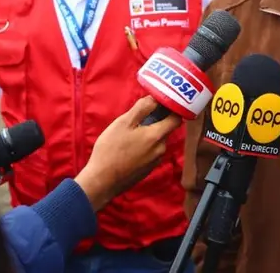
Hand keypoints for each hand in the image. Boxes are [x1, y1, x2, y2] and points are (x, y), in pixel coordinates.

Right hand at [74, 96, 180, 211]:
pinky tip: (128, 147)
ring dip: (148, 134)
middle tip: (139, 117)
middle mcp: (161, 149)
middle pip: (165, 130)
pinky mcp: (147, 170)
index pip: (177, 119)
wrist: (102, 181)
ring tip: (130, 133)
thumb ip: (142, 108)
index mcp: (157, 136)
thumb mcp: (124, 123)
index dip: (173, 109)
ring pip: (157, 141)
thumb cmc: (111, 149)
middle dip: (156, 121)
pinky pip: (151, 152)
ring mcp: (155, 161)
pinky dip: (144, 146)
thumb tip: (156, 98)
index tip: (164, 103)